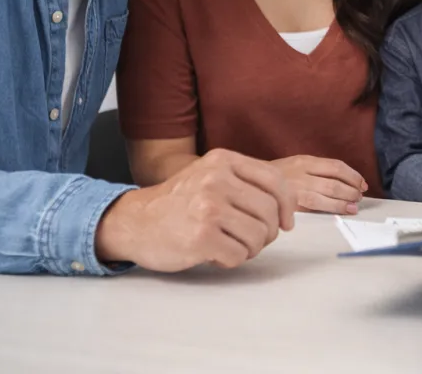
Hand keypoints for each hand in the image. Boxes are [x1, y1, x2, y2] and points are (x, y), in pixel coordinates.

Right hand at [95, 148, 295, 271]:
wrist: (134, 221)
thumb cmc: (180, 203)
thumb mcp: (210, 176)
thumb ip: (245, 183)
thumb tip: (286, 210)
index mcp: (223, 160)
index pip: (275, 180)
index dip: (287, 205)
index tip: (286, 222)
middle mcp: (216, 180)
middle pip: (269, 211)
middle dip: (268, 232)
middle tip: (253, 240)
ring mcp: (208, 208)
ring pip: (259, 236)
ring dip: (251, 248)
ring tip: (232, 246)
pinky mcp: (200, 237)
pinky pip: (239, 255)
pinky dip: (232, 260)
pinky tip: (215, 254)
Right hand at [272, 155, 367, 213]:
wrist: (246, 184)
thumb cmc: (274, 179)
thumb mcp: (294, 166)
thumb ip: (315, 171)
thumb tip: (343, 181)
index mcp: (304, 161)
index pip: (336, 166)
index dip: (353, 175)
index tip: (361, 183)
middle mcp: (301, 172)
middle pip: (335, 180)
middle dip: (352, 190)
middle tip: (359, 196)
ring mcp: (296, 188)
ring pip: (329, 193)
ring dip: (346, 200)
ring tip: (354, 206)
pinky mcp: (291, 203)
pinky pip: (317, 206)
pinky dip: (334, 209)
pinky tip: (343, 211)